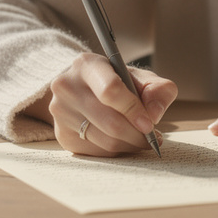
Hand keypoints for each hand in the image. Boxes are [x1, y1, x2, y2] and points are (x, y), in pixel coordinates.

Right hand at [47, 52, 177, 156]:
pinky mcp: (62, 135)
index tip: (149, 124)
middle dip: (137, 134)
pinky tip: (124, 141)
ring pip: (105, 141)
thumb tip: (154, 114)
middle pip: (110, 122)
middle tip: (153, 137)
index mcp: (87, 64)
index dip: (134, 110)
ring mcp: (60, 112)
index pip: (111, 90)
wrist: (83, 89)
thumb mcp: (140, 77)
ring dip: (130, 144)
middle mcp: (67, 86)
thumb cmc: (117, 82)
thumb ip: (157, 90)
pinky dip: (117, 151)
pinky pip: (98, 152)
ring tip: (142, 139)